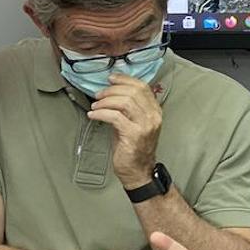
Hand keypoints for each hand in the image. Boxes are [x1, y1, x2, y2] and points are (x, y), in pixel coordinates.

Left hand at [87, 73, 161, 189]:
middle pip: (133, 92)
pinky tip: (93, 115)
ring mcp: (145, 126)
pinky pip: (115, 116)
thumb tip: (111, 92)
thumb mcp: (134, 123)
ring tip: (95, 106)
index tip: (111, 79)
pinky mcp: (134, 135)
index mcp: (155, 112)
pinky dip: (101, 113)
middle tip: (99, 95)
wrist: (138, 171)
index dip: (125, 79)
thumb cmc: (133, 148)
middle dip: (111, 90)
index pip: (143, 87)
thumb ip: (128, 107)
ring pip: (124, 102)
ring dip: (105, 101)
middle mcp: (153, 117)